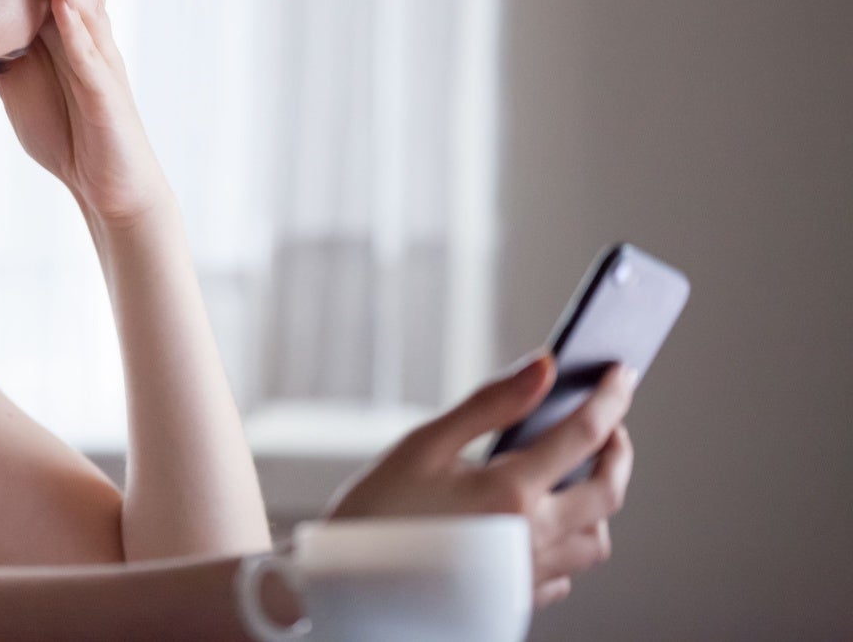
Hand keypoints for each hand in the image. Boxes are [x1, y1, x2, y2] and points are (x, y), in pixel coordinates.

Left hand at [0, 0, 166, 222]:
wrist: (106, 185)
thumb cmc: (67, 128)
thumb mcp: (22, 75)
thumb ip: (3, 40)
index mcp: (74, 28)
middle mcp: (93, 35)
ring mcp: (102, 62)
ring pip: (89, 3)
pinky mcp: (104, 94)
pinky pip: (91, 54)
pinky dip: (76, 27)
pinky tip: (62, 5)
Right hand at [324, 354, 637, 609]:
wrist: (346, 586)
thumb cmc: (376, 512)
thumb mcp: (423, 444)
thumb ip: (490, 404)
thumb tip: (543, 368)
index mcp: (510, 491)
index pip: (584, 434)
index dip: (609, 397)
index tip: (620, 373)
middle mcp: (531, 537)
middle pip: (607, 492)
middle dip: (618, 452)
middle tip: (610, 424)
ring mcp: (527, 574)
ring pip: (595, 541)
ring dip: (598, 504)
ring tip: (575, 477)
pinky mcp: (514, 598)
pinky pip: (564, 575)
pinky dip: (566, 545)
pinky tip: (540, 525)